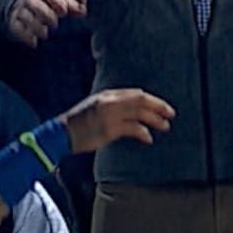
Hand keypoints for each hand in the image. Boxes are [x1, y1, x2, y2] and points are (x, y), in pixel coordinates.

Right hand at [8, 0, 85, 47]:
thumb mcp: (58, 1)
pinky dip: (24, 35)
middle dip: (44, 13)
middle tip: (55, 24)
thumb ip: (71, 5)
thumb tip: (82, 11)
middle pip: (33, 3)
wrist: (21, 6)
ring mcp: (20, 10)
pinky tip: (33, 43)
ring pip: (24, 15)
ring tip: (45, 34)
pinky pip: (16, 27)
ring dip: (35, 25)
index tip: (65, 11)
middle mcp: (28, 0)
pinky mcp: (14, 22)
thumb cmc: (45, 4)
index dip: (56, 1)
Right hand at [61, 88, 175, 153]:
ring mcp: (109, 114)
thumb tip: (132, 113)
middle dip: (159, 107)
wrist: (61, 134)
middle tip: (171, 114)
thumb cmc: (78, 124)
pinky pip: (133, 129)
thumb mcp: (95, 108)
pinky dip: (143, 133)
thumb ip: (112, 107)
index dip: (153, 100)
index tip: (163, 108)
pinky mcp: (109, 129)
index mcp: (106, 95)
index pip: (136, 94)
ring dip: (155, 120)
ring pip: (140, 113)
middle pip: (141, 100)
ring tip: (165, 126)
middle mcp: (109, 101)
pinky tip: (148, 139)